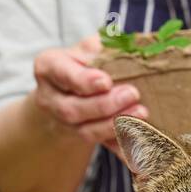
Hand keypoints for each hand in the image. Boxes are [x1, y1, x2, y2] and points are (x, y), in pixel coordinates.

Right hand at [31, 33, 147, 154]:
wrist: (70, 90)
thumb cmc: (82, 62)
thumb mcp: (87, 47)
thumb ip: (101, 46)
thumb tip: (126, 44)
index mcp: (48, 68)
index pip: (62, 74)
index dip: (83, 81)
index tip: (106, 81)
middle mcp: (50, 98)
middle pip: (72, 108)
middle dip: (104, 105)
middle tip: (132, 94)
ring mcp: (64, 123)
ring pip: (86, 132)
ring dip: (115, 126)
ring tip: (141, 114)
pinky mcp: (83, 138)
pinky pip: (103, 147)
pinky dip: (123, 147)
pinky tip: (142, 145)